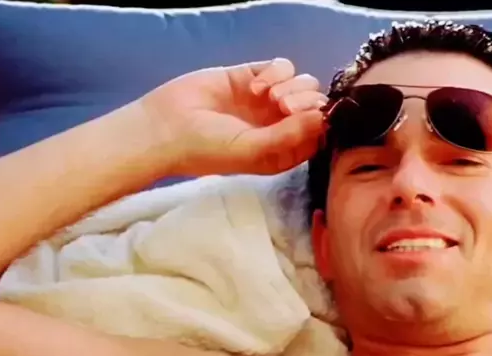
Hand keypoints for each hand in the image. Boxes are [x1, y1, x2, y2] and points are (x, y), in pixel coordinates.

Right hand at [140, 58, 327, 175]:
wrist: (166, 127)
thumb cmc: (209, 148)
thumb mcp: (254, 149)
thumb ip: (291, 135)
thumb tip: (325, 118)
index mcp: (283, 151)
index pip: (320, 134)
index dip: (321, 122)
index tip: (306, 118)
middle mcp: (279, 126)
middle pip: (315, 105)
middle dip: (306, 102)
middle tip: (282, 106)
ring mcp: (268, 101)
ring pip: (303, 83)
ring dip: (291, 86)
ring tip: (266, 96)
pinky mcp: (253, 76)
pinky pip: (282, 66)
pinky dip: (274, 72)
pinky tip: (254, 85)